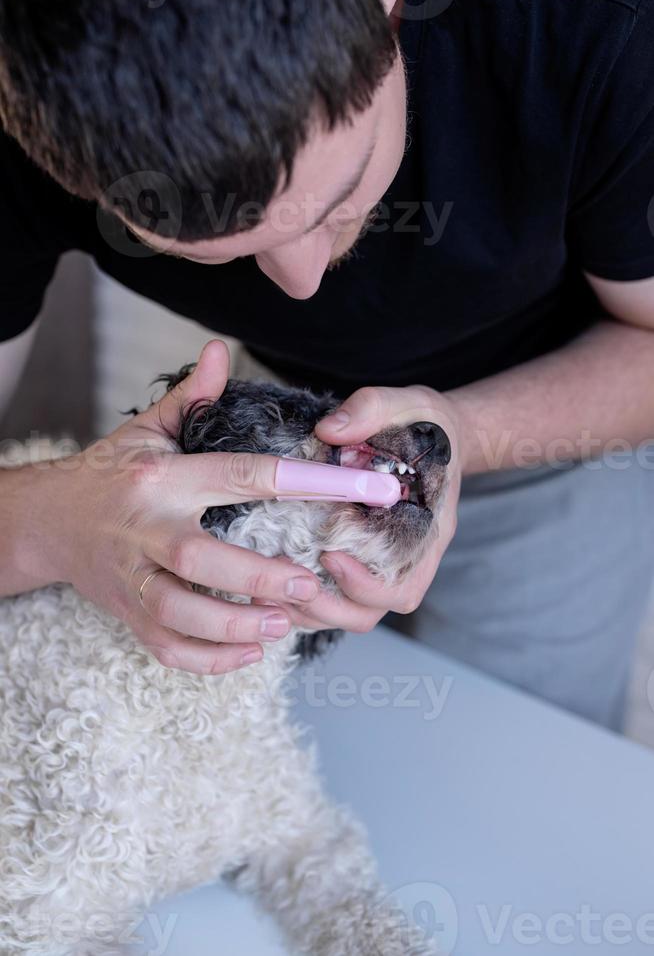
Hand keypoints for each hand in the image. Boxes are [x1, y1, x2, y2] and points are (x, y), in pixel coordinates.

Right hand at [28, 341, 321, 674]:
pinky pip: (165, 645)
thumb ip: (191, 397)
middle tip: (307, 585)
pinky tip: (248, 654)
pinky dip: (207, 659)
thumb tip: (221, 351)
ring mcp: (132, 575)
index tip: (367, 489)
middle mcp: (145, 527)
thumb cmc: (111, 472)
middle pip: (198, 557)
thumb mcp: (146, 428)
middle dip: (255, 577)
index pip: (242, 474)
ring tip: (280, 626)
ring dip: (232, 625)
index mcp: (163, 477)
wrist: (48, 520)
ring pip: (178, 610)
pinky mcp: (126, 612)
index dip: (309, 481)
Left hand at [256, 386, 461, 633]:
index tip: (329, 555)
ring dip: (308, 609)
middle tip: (283, 577)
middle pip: (370, 611)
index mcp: (427, 530)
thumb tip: (329, 430)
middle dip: (325, 606)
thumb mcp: (404, 404)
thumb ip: (370, 411)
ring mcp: (383, 562)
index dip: (365, 585)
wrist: (437, 433)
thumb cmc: (424, 423)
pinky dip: (304, 598)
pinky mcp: (360, 559)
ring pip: (349, 613)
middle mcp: (407, 557)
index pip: (403, 585)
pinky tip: (271, 578)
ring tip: (267, 586)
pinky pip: (334, 597)